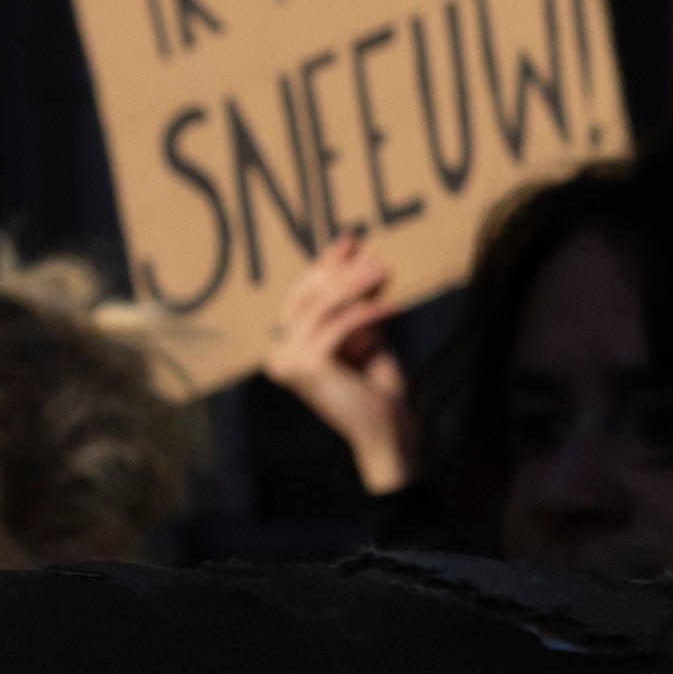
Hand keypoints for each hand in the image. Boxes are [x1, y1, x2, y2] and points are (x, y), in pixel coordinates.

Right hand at [265, 237, 428, 501]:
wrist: (389, 434)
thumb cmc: (378, 390)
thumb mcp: (366, 336)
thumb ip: (357, 302)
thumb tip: (361, 254)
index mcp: (287, 350)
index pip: (302, 298)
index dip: (325, 266)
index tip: (351, 239)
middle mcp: (280, 357)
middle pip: (305, 298)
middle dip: (339, 273)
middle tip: (374, 259)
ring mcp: (288, 363)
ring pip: (319, 309)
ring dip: (353, 286)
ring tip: (385, 273)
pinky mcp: (307, 368)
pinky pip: (337, 327)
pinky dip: (365, 312)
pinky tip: (392, 304)